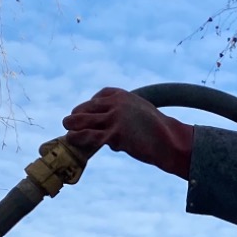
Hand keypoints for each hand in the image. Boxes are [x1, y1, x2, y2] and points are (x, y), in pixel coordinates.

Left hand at [62, 89, 193, 177]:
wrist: (170, 141)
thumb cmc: (157, 130)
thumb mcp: (141, 112)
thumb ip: (125, 114)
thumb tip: (110, 129)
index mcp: (124, 95)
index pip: (100, 96)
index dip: (89, 104)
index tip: (84, 110)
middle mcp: (117, 103)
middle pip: (89, 108)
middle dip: (77, 115)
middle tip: (68, 121)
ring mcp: (115, 117)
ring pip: (86, 120)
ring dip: (74, 125)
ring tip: (66, 129)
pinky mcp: (115, 133)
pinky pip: (92, 136)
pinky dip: (81, 138)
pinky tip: (72, 139)